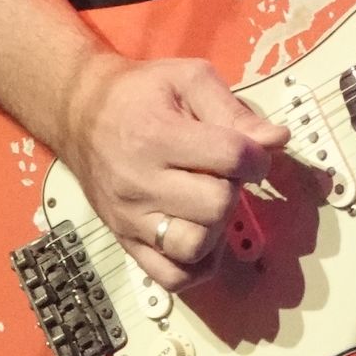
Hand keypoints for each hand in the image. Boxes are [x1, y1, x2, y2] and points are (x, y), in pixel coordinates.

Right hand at [58, 52, 287, 289]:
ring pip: (194, 247)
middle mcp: (140, 183)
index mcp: (157, 135)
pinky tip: (201, 234)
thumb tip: (277, 140)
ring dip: (216, 227)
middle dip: (234, 187)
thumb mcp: (187, 79)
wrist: (79, 113)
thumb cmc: (138, 93)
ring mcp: (130, 218)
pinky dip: (196, 265)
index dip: (257, 155)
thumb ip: (234, 109)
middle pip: (217, 205)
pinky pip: (170, 276)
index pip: (231, 158)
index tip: (252, 151)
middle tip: (224, 173)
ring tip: (209, 202)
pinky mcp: (125, 241)